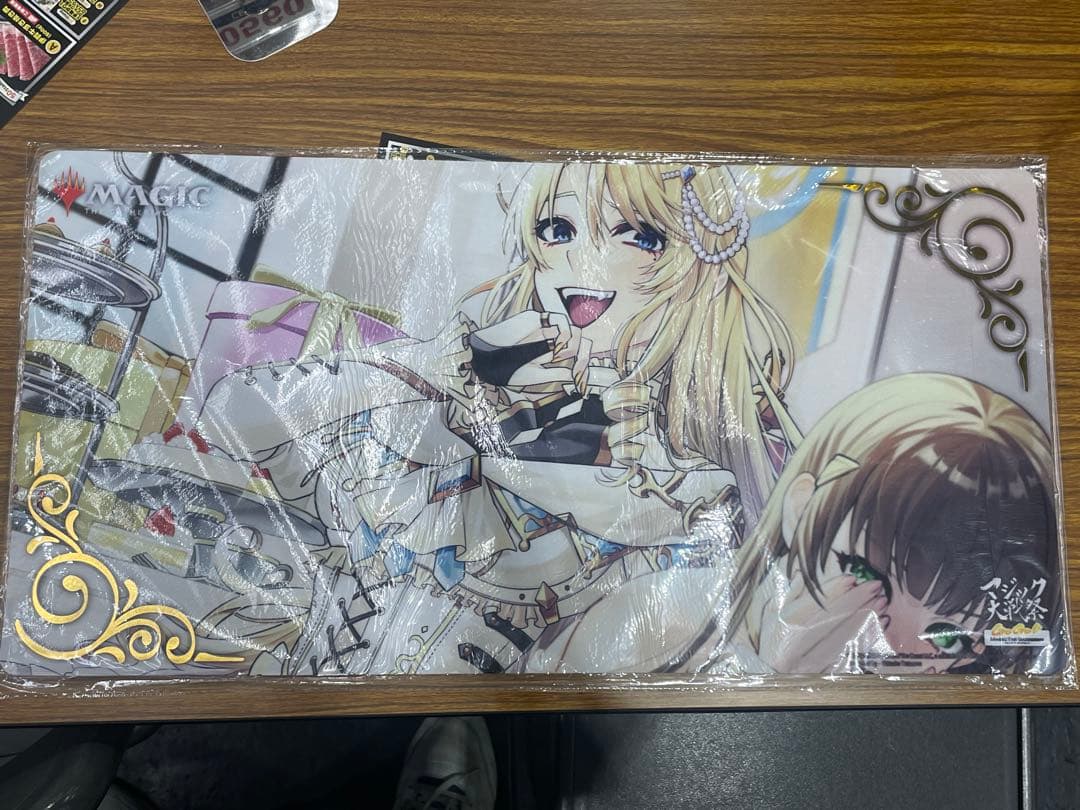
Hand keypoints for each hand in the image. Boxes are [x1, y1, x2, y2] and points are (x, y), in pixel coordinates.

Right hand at [470, 310, 591, 392]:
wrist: (486, 356)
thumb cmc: (506, 367)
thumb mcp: (535, 376)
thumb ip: (555, 375)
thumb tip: (574, 377)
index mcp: (551, 353)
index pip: (577, 353)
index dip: (583, 362)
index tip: (580, 377)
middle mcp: (551, 339)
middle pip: (580, 340)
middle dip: (584, 355)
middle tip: (577, 369)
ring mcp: (545, 328)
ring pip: (573, 330)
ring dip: (571, 345)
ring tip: (557, 356)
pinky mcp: (537, 317)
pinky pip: (559, 319)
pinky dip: (563, 333)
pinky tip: (554, 346)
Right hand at [756, 567, 888, 673]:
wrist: (774, 675)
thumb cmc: (774, 641)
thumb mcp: (773, 615)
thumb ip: (790, 595)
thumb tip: (803, 574)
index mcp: (785, 628)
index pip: (812, 605)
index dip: (832, 590)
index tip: (851, 577)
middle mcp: (799, 645)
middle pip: (832, 619)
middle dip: (856, 600)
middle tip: (875, 585)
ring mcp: (816, 660)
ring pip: (845, 635)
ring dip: (866, 617)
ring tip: (882, 601)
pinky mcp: (830, 670)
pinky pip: (853, 651)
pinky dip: (869, 636)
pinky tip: (881, 623)